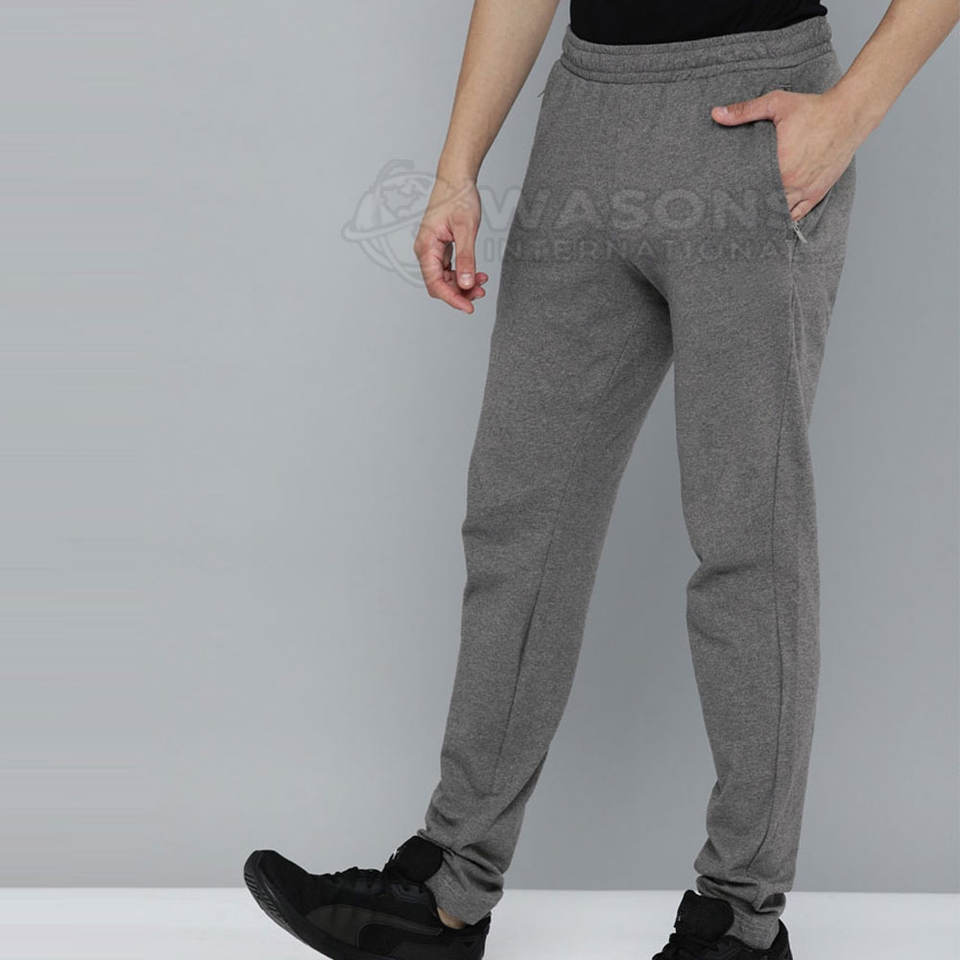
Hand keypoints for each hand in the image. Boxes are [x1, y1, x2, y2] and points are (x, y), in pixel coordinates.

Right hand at [413, 174, 488, 313]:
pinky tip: (478, 274)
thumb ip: (466, 258)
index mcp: (426, 247)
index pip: (435, 283)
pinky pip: (450, 269)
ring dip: (463, 285)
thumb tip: (465, 283)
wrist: (456, 179)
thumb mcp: (466, 229)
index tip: (469, 307)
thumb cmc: (458, 198)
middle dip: (459, 293)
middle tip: (481, 293)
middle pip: (439, 284)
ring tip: (482, 283)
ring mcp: (432, 251)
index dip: (452, 298)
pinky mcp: (441, 249)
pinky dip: (464, 274)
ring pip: (445, 279)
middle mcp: (426, 251)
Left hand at [712, 89, 862, 221]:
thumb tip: (716, 113)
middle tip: (732, 212)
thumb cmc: (814, 108)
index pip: (750, 189)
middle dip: (749, 208)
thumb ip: (744, 111)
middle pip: (763, 205)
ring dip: (766, 215)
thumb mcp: (776, 104)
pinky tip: (773, 219)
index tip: (724, 199)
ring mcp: (805, 191)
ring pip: (779, 213)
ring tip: (750, 219)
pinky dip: (785, 218)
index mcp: (779, 165)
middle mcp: (791, 183)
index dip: (736, 195)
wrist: (849, 113)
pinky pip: (798, 215)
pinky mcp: (817, 193)